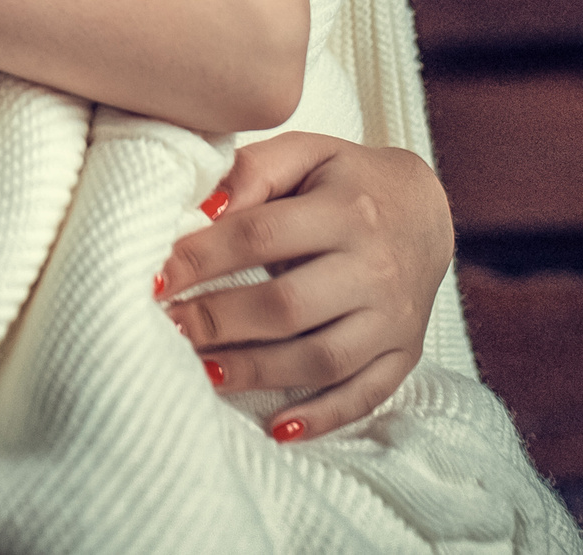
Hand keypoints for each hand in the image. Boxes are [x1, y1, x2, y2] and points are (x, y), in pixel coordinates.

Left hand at [158, 133, 452, 440]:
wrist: (426, 210)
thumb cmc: (347, 181)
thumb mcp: (305, 154)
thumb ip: (253, 172)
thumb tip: (201, 209)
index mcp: (347, 211)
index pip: (262, 236)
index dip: (202, 258)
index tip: (155, 276)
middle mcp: (375, 268)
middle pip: (287, 306)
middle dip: (218, 321)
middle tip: (168, 326)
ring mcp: (393, 318)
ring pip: (321, 359)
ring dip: (255, 371)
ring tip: (201, 371)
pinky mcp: (404, 354)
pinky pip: (365, 395)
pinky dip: (322, 417)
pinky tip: (276, 428)